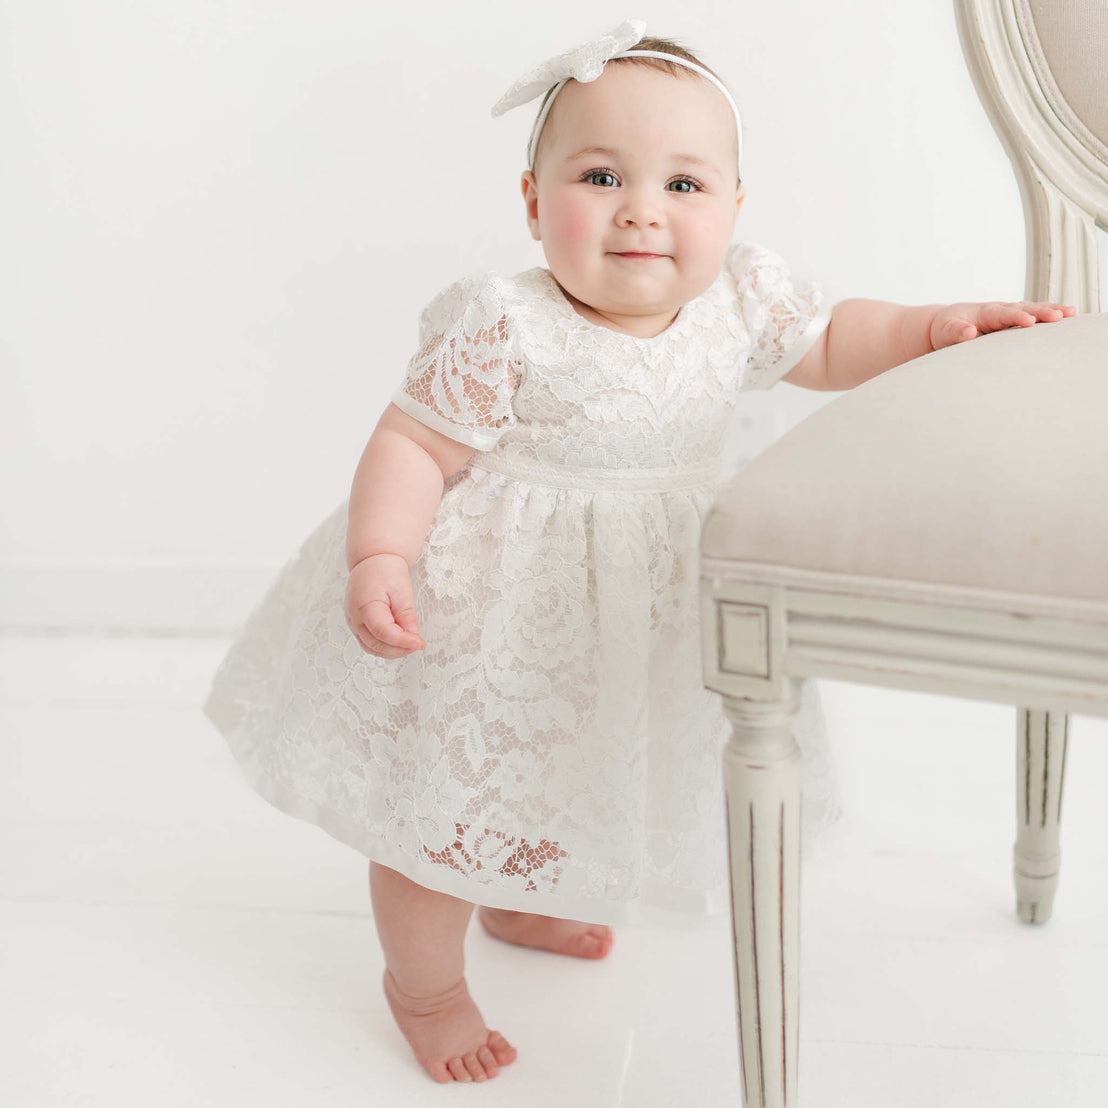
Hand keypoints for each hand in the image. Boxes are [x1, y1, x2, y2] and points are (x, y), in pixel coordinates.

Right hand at [344, 553, 426, 658]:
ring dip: (392, 652)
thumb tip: (413, 635)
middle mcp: (354, 618)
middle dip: (400, 649)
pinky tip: (399, 643)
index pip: (384, 633)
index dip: (403, 641)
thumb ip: (406, 614)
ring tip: (410, 643)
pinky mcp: (356, 626)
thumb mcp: (401, 590)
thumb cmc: (385, 571)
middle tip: (418, 644)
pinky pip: (369, 643)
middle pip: (376, 644)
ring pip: (371, 648)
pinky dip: (384, 648)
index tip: (420, 644)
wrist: (372, 562)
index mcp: (365, 606)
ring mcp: (353, 623)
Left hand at [930, 300, 1075, 349]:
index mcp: (985, 313)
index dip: (1016, 317)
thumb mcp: (946, 332)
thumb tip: (968, 332)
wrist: (948, 323)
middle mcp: (1001, 309)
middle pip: (1024, 308)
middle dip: (1041, 311)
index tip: (1029, 321)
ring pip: (1033, 308)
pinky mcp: (1015, 320)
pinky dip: (1049, 314)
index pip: (1002, 314)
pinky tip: (1067, 317)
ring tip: (1070, 313)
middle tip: (1059, 315)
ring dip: (1051, 310)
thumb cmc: (947, 328)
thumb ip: (955, 332)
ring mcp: (1010, 313)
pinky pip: (1034, 314)